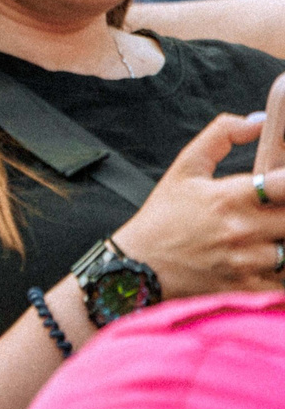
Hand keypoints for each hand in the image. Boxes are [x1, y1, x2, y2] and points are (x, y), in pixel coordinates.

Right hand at [110, 103, 284, 298]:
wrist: (138, 267)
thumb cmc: (163, 215)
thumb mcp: (185, 167)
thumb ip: (221, 135)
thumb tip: (258, 120)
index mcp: (229, 197)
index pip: (284, 185)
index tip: (284, 181)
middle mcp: (242, 230)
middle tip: (277, 208)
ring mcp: (247, 262)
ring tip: (274, 232)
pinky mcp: (247, 288)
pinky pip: (284, 282)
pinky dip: (282, 271)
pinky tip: (271, 256)